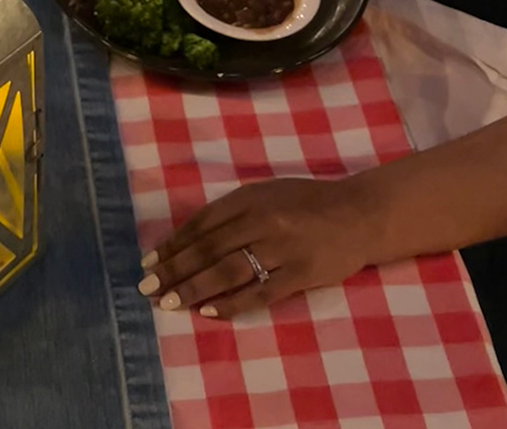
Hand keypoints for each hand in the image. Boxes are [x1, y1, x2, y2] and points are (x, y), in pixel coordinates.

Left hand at [139, 176, 378, 319]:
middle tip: (148, 286)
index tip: (149, 260)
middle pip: (209, 248)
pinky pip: (261, 292)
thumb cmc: (307, 203)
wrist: (359, 214)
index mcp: (249, 197)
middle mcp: (262, 220)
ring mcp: (282, 248)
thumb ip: (233, 212)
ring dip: (195, 288)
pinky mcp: (301, 274)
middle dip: (175, 269)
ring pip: (229, 271)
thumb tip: (191, 238)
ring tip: (170, 302)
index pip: (202, 223)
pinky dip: (233, 304)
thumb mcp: (267, 194)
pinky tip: (210, 312)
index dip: (173, 243)